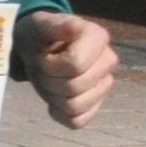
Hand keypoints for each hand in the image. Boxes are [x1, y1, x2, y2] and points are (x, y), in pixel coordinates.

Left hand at [21, 10, 117, 129]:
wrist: (37, 49)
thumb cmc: (38, 36)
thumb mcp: (38, 25)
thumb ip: (54, 25)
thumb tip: (75, 27)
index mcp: (98, 38)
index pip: (74, 65)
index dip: (50, 64)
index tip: (43, 54)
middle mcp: (107, 62)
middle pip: (73, 87)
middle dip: (47, 80)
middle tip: (41, 68)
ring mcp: (104, 86)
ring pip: (75, 106)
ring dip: (51, 96)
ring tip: (47, 80)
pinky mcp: (95, 105)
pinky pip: (77, 121)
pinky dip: (59, 113)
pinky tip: (53, 98)